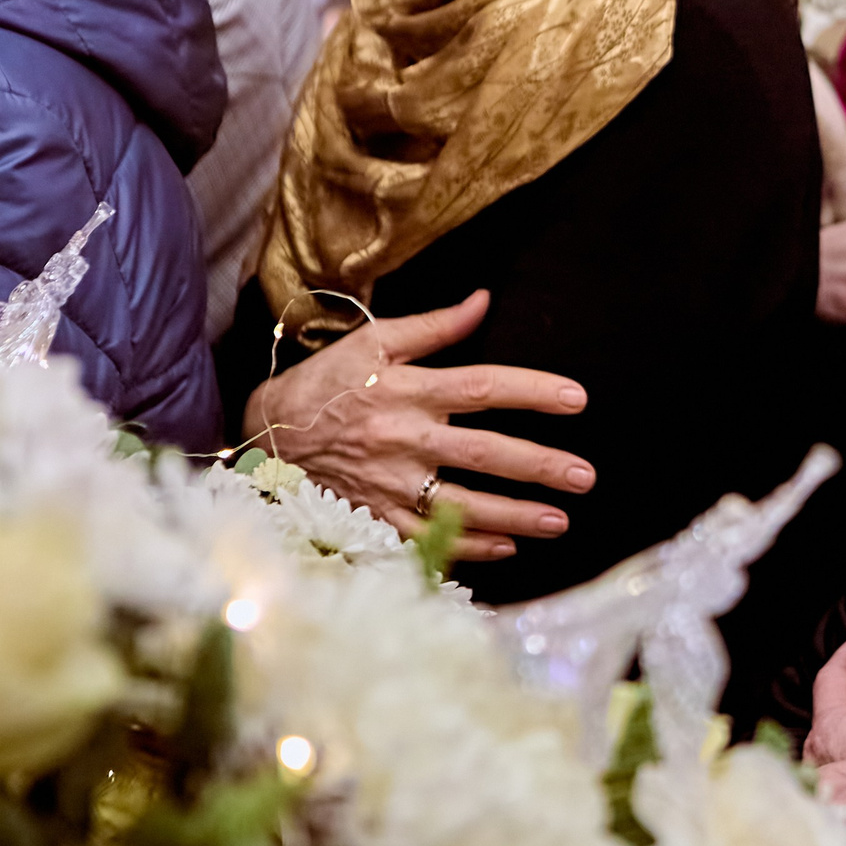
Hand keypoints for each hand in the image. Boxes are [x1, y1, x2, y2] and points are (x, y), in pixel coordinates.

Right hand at [242, 289, 592, 562]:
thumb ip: (433, 326)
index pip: (483, 388)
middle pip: (484, 453)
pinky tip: (508, 546)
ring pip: (463, 504)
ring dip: (516, 515)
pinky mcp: (375, 517)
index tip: (577, 400)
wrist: (261, 435)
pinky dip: (469, 545)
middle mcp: (405, 439)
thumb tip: (483, 299)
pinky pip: (429, 538)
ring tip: (560, 521)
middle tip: (584, 477)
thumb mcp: (372, 342)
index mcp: (408, 390)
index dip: (532, 392)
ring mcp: (390, 484)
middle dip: (538, 466)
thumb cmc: (325, 384)